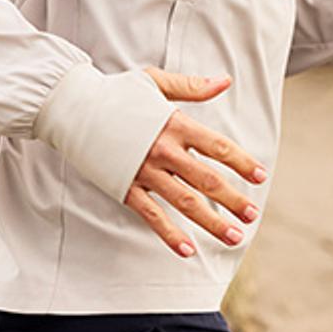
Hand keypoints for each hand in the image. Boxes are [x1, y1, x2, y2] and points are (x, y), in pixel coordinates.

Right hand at [124, 68, 267, 258]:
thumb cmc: (115, 93)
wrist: (71, 108)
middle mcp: (163, 150)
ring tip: (234, 237)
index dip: (242, 163)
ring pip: (184, 202)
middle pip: (206, 179)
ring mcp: (143, 172)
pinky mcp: (124, 187)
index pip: (219, 147)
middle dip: (232, 199)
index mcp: (175, 124)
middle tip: (252, 215)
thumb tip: (225, 81)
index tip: (261, 177)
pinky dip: (169, 234)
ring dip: (211, 221)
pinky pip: (151, 215)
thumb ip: (192, 86)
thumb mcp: (155, 81)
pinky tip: (187, 250)